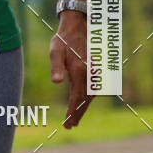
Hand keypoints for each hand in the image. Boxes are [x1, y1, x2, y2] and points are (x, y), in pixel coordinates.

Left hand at [49, 11, 92, 128]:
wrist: (78, 26)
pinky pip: (94, 88)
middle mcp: (90, 73)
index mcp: (80, 70)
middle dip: (78, 113)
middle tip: (71, 126)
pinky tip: (83, 103)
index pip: (76, 97)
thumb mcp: (55, 50)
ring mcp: (96, 71)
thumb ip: (56, 66)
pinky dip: (89, 98)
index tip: (68, 124)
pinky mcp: (97, 69)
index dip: (72, 112)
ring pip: (91, 95)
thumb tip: (56, 81)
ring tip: (76, 119)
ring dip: (84, 107)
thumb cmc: (64, 39)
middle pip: (85, 99)